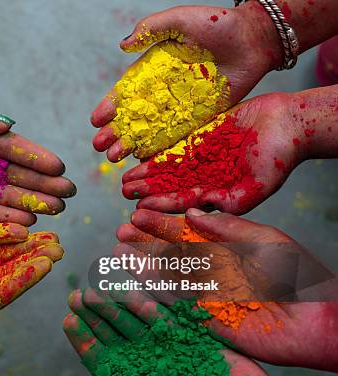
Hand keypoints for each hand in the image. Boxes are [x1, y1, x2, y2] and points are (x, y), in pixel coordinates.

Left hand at [0, 96, 75, 225]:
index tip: (59, 168)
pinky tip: (27, 224)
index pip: (12, 149)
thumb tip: (8, 126)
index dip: (36, 159)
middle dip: (42, 185)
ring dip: (31, 204)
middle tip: (68, 195)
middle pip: (15, 177)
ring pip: (5, 198)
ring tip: (56, 210)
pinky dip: (5, 221)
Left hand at [63, 289, 288, 375]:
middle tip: (77, 294)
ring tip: (100, 285)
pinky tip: (139, 285)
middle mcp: (151, 361)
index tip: (68, 320)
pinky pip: (172, 313)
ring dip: (118, 301)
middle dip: (96, 313)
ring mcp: (172, 347)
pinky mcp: (195, 335)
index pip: (103, 359)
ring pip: (140, 318)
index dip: (85, 339)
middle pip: (116, 333)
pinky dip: (156, 299)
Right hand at [91, 2, 281, 160]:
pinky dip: (159, 148)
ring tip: (114, 158)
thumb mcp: (179, 20)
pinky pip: (176, 136)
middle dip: (115, 132)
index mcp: (153, 68)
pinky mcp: (199, 117)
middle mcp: (163, 90)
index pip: (127, 91)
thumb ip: (151, 28)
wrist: (254, 38)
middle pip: (134, 116)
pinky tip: (142, 159)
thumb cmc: (216, 23)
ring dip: (131, 144)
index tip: (96, 120)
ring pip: (150, 130)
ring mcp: (180, 106)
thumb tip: (122, 45)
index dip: (110, 106)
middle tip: (99, 146)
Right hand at [116, 208, 337, 371]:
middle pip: (171, 253)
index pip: (187, 232)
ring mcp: (206, 293)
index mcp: (225, 247)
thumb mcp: (265, 240)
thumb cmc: (296, 275)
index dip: (162, 223)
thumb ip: (227, 228)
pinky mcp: (205, 318)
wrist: (313, 319)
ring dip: (143, 264)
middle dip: (146, 242)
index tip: (138, 212)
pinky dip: (154, 290)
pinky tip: (136, 277)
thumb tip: (191, 213)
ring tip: (118, 251)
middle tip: (120, 230)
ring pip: (168, 276)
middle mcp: (212, 269)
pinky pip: (175, 302)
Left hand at [122, 93, 302, 213]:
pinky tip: (139, 155)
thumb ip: (229, 204)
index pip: (183, 204)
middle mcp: (205, 178)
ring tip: (126, 177)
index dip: (161, 206)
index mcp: (216, 194)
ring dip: (148, 174)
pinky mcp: (200, 136)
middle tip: (125, 192)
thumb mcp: (257, 186)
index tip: (140, 209)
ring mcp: (201, 158)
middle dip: (148, 191)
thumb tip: (197, 215)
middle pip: (169, 187)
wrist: (288, 123)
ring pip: (168, 168)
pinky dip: (158, 151)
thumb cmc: (279, 158)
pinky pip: (175, 145)